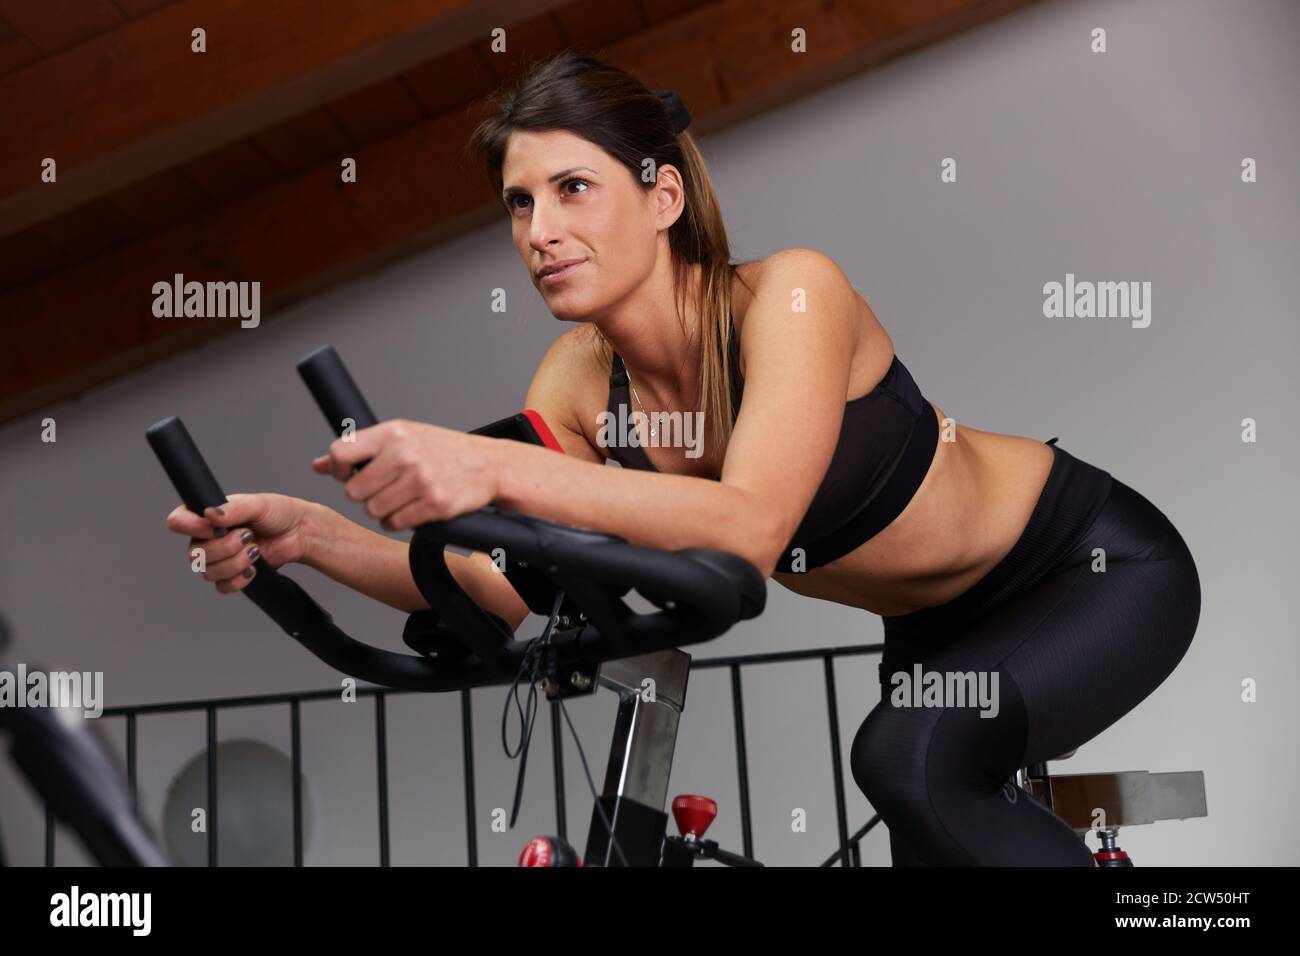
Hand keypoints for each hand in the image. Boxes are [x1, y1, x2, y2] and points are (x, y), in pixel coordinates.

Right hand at [165, 492, 312, 593]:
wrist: (299, 533)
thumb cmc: (278, 512)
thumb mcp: (258, 504)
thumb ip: (234, 509)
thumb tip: (210, 514)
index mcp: (206, 516)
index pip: (178, 521)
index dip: (191, 527)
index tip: (214, 527)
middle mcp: (207, 538)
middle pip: (194, 553)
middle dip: (224, 547)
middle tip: (248, 536)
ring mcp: (218, 558)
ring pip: (207, 572)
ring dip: (234, 562)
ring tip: (255, 550)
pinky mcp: (231, 575)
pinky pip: (222, 586)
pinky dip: (238, 579)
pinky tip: (254, 568)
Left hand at [312, 420, 498, 530]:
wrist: (489, 464)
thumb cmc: (443, 450)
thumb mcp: (402, 438)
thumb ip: (361, 449)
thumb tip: (319, 465)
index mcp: (394, 433)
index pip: (341, 452)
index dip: (338, 469)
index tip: (348, 473)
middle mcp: (405, 454)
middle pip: (354, 490)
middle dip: (365, 495)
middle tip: (383, 489)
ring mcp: (421, 480)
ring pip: (373, 510)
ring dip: (382, 511)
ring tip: (399, 499)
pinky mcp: (435, 504)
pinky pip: (395, 523)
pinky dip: (398, 522)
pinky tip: (411, 510)